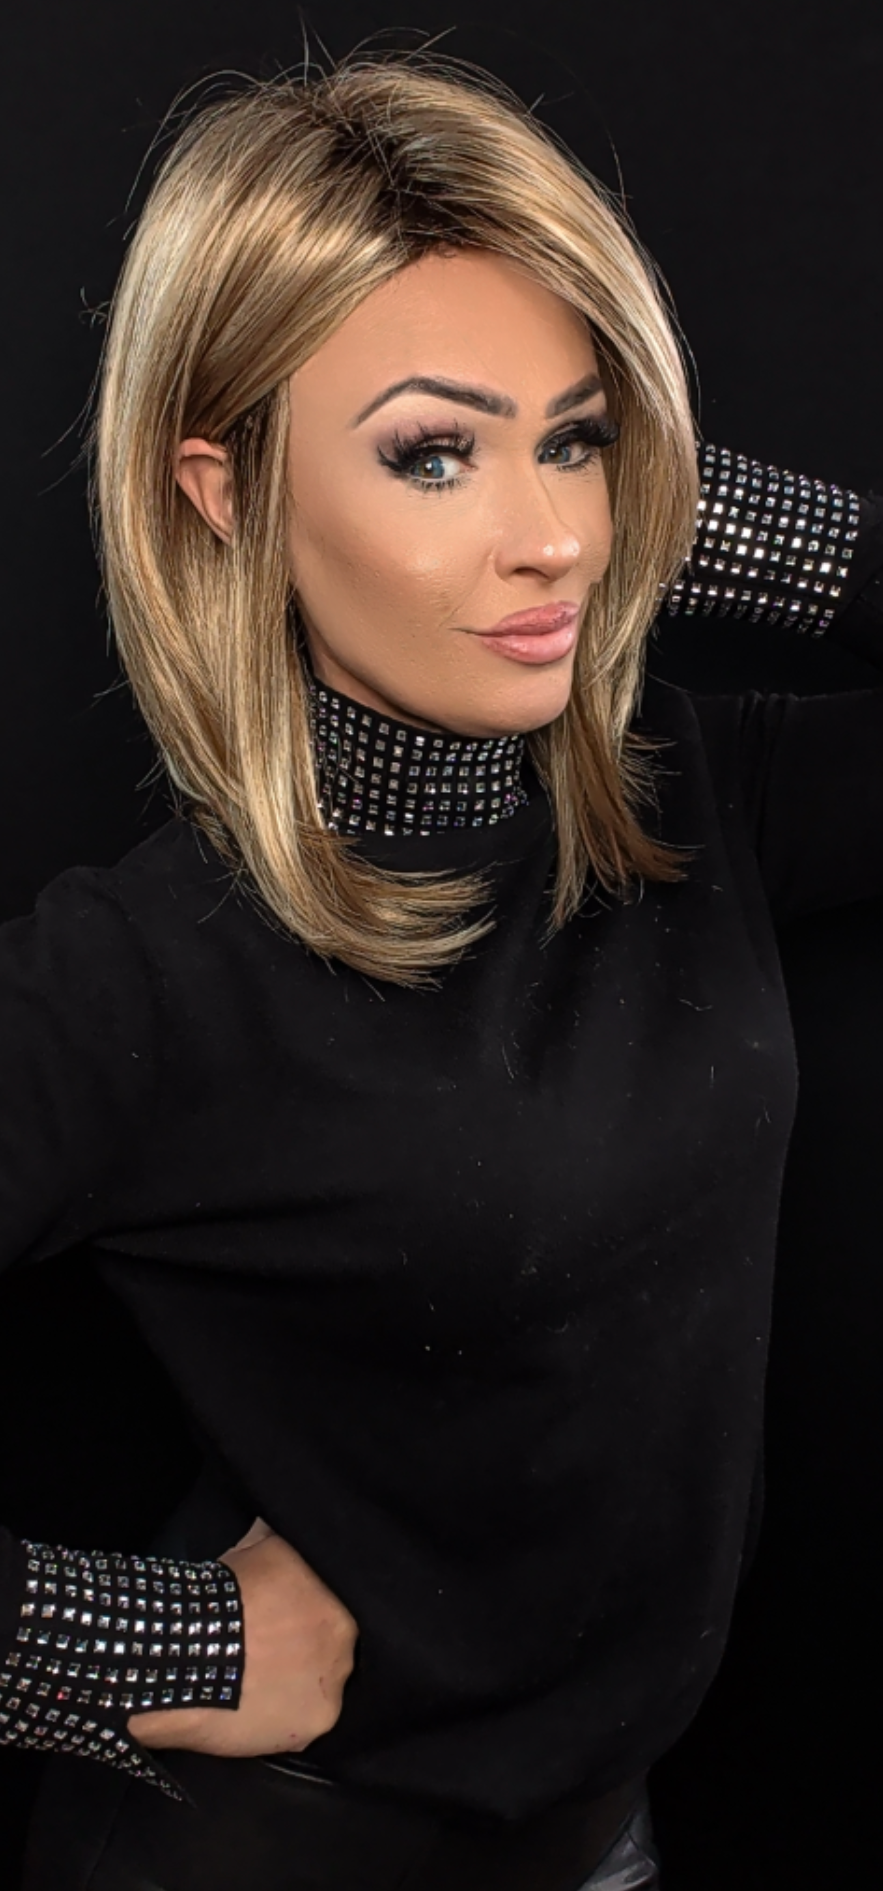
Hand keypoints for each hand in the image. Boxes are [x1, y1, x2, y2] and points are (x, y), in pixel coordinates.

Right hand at [128, 1518, 357, 1755]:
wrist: (189, 1654)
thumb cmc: (217, 1597)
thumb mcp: (252, 1546)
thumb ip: (277, 1539)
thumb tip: (277, 1520)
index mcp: (333, 1588)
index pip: (334, 1600)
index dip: (309, 1609)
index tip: (285, 1617)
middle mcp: (345, 1631)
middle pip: (334, 1642)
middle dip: (308, 1645)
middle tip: (273, 1653)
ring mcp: (335, 1679)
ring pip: (324, 1682)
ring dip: (301, 1683)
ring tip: (263, 1685)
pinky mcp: (319, 1719)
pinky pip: (308, 1719)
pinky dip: (287, 1717)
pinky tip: (261, 1710)